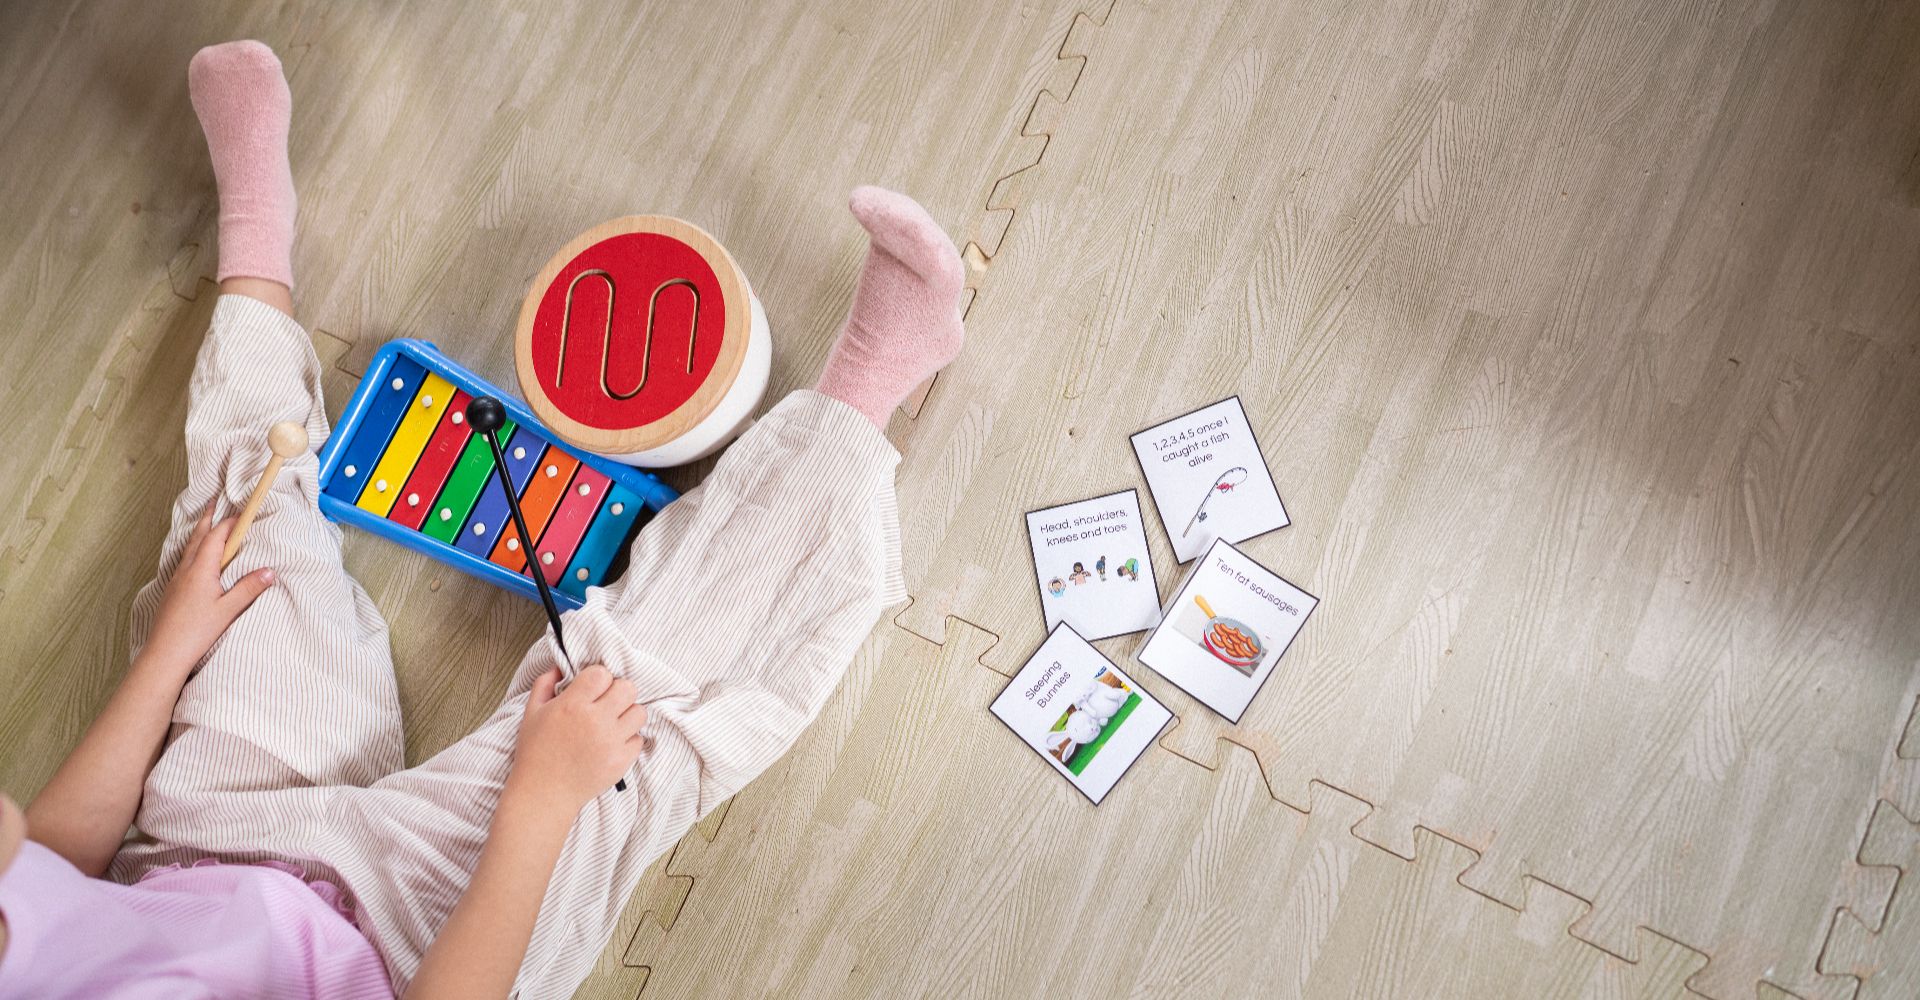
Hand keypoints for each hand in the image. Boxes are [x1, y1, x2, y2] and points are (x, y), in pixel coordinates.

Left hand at [142, 504, 276, 675]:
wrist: (164, 653)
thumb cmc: (196, 631)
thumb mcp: (228, 610)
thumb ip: (249, 588)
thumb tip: (270, 570)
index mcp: (201, 570)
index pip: (216, 538)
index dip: (229, 524)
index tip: (241, 513)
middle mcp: (186, 570)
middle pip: (197, 537)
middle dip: (208, 519)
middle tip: (213, 503)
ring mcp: (176, 580)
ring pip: (187, 548)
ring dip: (198, 533)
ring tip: (204, 524)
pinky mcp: (171, 591)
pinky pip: (182, 561)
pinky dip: (191, 549)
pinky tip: (193, 557)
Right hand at [509, 665, 647, 809]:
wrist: (544, 793)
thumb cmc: (536, 752)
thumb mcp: (532, 713)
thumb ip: (545, 683)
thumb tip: (561, 666)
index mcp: (572, 705)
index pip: (602, 674)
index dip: (598, 679)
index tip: (592, 690)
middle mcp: (595, 721)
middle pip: (628, 688)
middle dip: (617, 692)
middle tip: (606, 704)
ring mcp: (611, 742)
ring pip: (639, 712)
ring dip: (627, 714)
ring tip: (612, 723)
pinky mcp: (621, 761)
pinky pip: (639, 739)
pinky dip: (628, 739)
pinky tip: (612, 743)